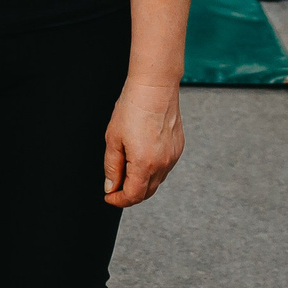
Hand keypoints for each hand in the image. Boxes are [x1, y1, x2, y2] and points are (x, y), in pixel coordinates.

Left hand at [102, 77, 183, 206]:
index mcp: (144, 164)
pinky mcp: (178, 148)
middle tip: (115, 186)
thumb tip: (111, 187)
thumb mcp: (113, 139)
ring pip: (156, 181)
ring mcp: (173, 156)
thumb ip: (112, 167)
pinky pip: (165, 167)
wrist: (155, 87)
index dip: (118, 200)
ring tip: (127, 167)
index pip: (133, 196)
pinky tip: (142, 156)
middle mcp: (162, 164)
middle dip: (130, 194)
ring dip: (141, 182)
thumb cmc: (132, 108)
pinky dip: (152, 170)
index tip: (109, 197)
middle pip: (146, 192)